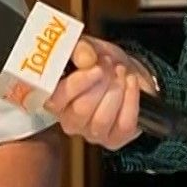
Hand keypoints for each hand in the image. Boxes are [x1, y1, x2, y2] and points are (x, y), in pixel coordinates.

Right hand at [41, 37, 157, 150]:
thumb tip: (86, 58)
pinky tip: (131, 83)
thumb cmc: (99, 62)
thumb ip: (81, 48)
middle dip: (102, 83)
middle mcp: (69, 121)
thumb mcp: (88, 47)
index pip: (55, 101)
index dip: (76, 85)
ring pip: (102, 120)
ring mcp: (91, 133)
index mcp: (55, 99)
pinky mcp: (114, 139)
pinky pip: (123, 125)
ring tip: (121, 72)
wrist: (124, 71)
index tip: (95, 68)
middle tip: (110, 65)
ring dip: (116, 91)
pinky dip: (131, 100)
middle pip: (81, 110)